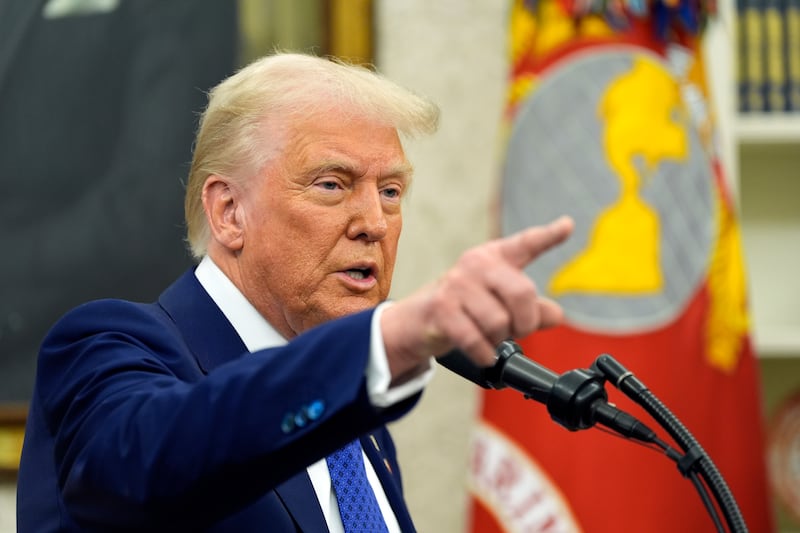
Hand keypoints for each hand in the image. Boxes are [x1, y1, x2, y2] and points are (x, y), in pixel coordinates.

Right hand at [381, 216, 573, 378]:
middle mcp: (476, 264)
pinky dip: (485, 353)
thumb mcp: (500, 303)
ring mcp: (457, 284)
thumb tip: (556, 315)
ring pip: (499, 321)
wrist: (419, 320)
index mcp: (494, 257)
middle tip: (517, 331)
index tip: (567, 226)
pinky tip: (484, 353)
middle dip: (526, 322)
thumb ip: (532, 308)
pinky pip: (476, 339)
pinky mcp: (442, 308)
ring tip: (491, 339)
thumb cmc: (465, 308)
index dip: (549, 235)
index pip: (526, 244)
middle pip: (522, 294)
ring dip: (500, 340)